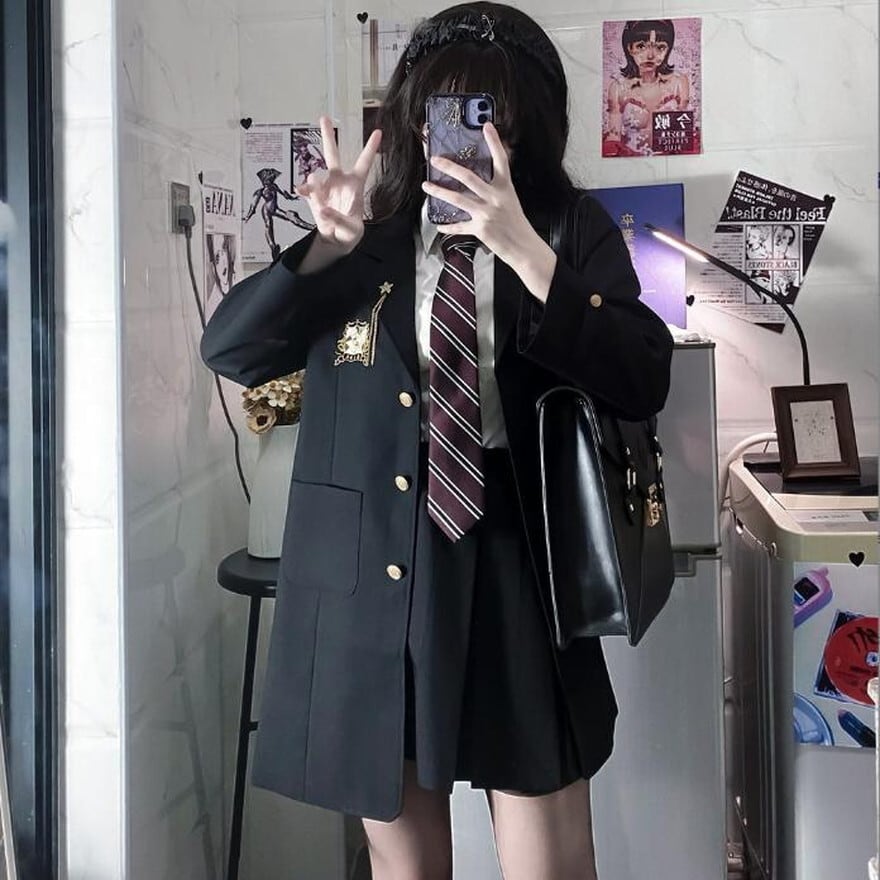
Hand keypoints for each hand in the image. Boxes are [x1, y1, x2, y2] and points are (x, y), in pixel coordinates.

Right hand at [295, 115, 381, 254]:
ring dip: (314, 186)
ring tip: (321, 206)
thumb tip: (322, 208)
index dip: (370, 148)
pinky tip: (301, 192)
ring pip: (316, 176)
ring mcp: (325, 188)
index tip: (378, 131)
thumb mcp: (350, 229)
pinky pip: (307, 190)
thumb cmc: (350, 233)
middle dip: (328, 136)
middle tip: (324, 117)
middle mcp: (339, 181)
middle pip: (333, 154)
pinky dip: (304, 191)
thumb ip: (337, 218)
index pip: (364, 163)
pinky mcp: (314, 197)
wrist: (335, 240)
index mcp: (355, 185)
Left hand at [420, 122, 555, 300]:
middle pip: (469, 177)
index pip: (500, 160)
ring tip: (427, 186)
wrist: (523, 247)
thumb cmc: (515, 223)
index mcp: (505, 187)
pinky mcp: (480, 229)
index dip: (494, 142)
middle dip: (449, 167)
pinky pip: (459, 226)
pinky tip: (439, 224)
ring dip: (439, 192)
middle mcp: (496, 198)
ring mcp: (487, 213)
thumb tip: (478, 177)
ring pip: (458, 199)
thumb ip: (496, 186)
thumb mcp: (510, 199)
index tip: (486, 126)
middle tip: (435, 159)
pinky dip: (448, 226)